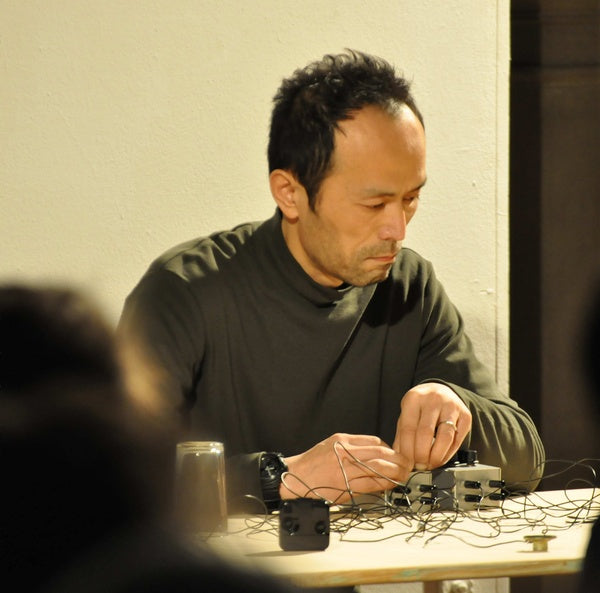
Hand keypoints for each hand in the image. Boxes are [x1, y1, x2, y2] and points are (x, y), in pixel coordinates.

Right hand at [281, 433, 410, 503]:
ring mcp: (344, 469)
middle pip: (379, 453)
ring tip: (403, 475)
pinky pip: (369, 484)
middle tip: (407, 465)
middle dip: (397, 459)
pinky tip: (390, 485)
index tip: (396, 455)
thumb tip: (375, 454)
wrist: (293, 478)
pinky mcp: (343, 486)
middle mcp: (344, 452)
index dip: (389, 449)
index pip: (374, 441)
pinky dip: (382, 484)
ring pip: (377, 468)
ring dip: (394, 472)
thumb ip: (351, 447)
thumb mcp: (330, 446)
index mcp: (342, 440)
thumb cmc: (311, 464)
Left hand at [392, 382, 470, 470]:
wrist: (440, 390)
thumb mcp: (407, 414)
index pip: (408, 429)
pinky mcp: (465, 415)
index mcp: (414, 398)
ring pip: (445, 437)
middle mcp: (434, 399)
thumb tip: (401, 459)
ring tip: (430, 464)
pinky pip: (457, 440)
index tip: (407, 463)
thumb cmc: (420, 406)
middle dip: (421, 455)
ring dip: (436, 456)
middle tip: (419, 465)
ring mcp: (451, 406)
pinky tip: (441, 458)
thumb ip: (402, 435)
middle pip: (426, 433)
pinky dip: (448, 453)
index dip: (408, 450)